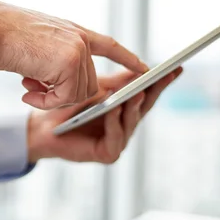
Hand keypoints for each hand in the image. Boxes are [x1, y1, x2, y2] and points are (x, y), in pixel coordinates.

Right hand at [0, 0, 148, 109]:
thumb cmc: (2, 33)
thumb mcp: (37, 42)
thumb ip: (55, 56)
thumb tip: (57, 81)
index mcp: (72, 31)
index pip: (109, 45)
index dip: (126, 58)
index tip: (144, 68)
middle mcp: (80, 39)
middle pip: (87, 83)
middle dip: (61, 93)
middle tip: (32, 88)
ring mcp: (77, 50)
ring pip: (78, 93)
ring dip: (50, 98)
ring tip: (26, 87)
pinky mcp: (69, 62)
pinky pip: (65, 97)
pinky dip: (45, 102)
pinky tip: (25, 91)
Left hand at [25, 67, 182, 163]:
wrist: (43, 126)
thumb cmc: (69, 107)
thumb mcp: (97, 89)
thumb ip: (118, 82)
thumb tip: (142, 67)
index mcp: (126, 109)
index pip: (148, 93)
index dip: (162, 81)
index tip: (176, 66)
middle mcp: (126, 125)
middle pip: (145, 106)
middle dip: (156, 90)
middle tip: (165, 75)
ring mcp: (118, 139)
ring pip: (131, 120)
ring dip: (134, 105)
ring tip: (138, 90)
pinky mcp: (107, 153)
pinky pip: (115, 136)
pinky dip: (114, 121)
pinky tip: (113, 108)